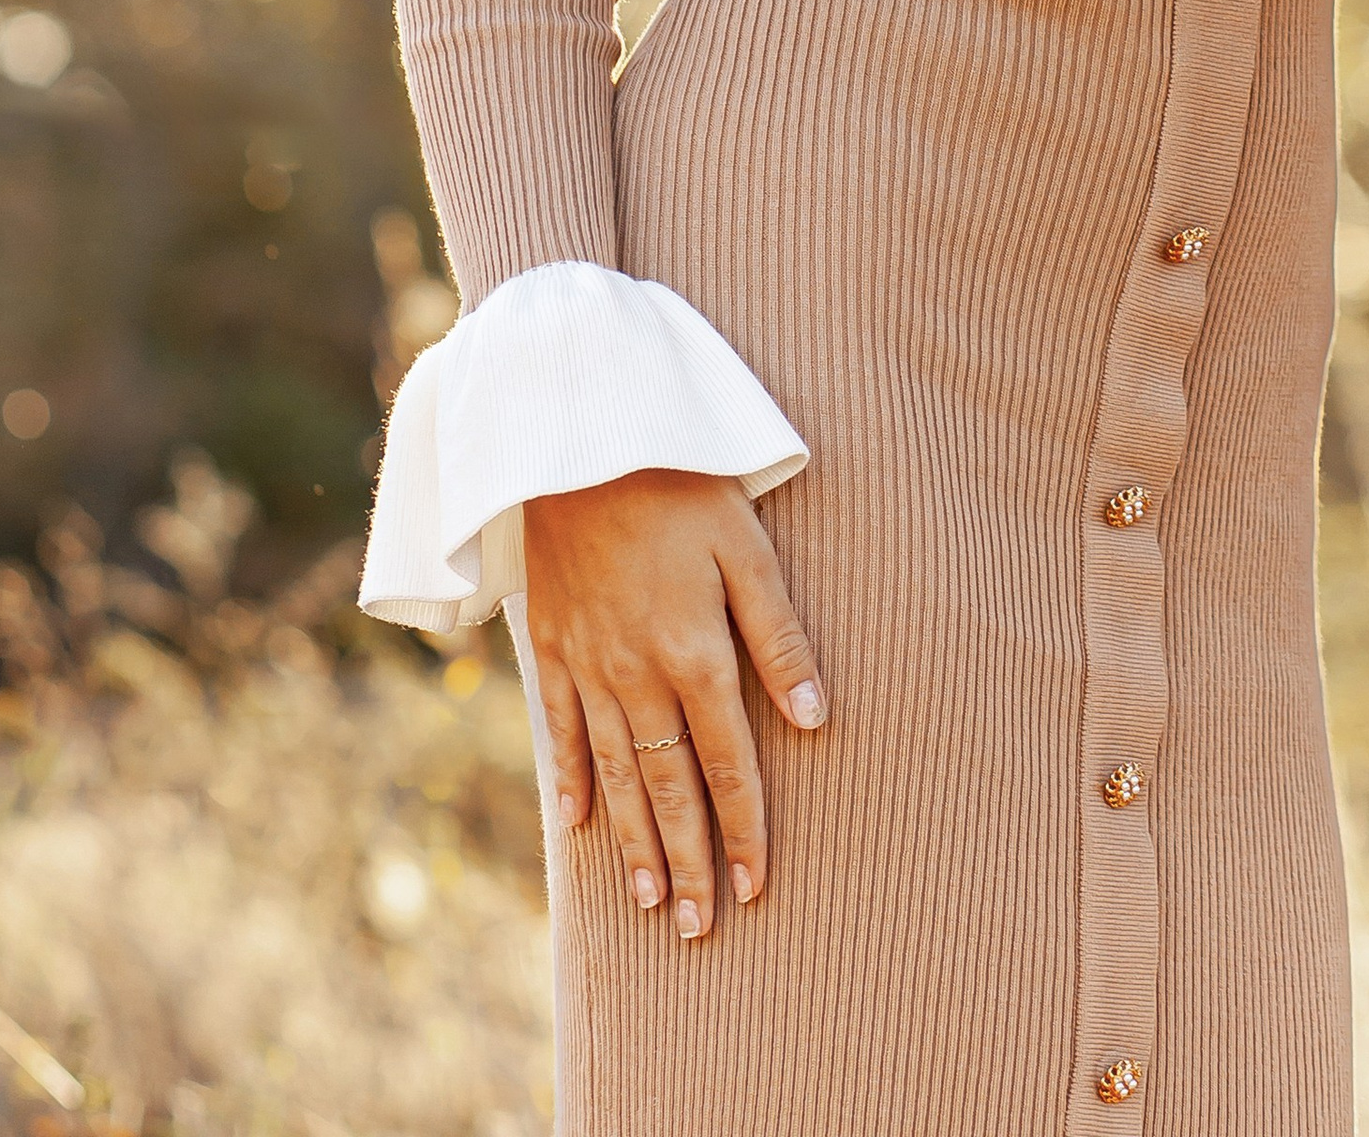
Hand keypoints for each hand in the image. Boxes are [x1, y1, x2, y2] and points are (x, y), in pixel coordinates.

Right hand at [524, 469, 826, 940]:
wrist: (576, 440)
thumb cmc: (680, 484)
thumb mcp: (748, 548)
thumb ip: (781, 637)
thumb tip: (816, 719)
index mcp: (695, 654)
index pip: (726, 764)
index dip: (745, 829)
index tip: (757, 888)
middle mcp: (638, 676)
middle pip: (668, 789)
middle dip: (690, 862)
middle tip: (703, 929)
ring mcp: (588, 666)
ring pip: (618, 775)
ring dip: (636, 842)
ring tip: (654, 903)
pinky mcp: (552, 646)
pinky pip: (562, 732)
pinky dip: (574, 781)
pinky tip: (580, 825)